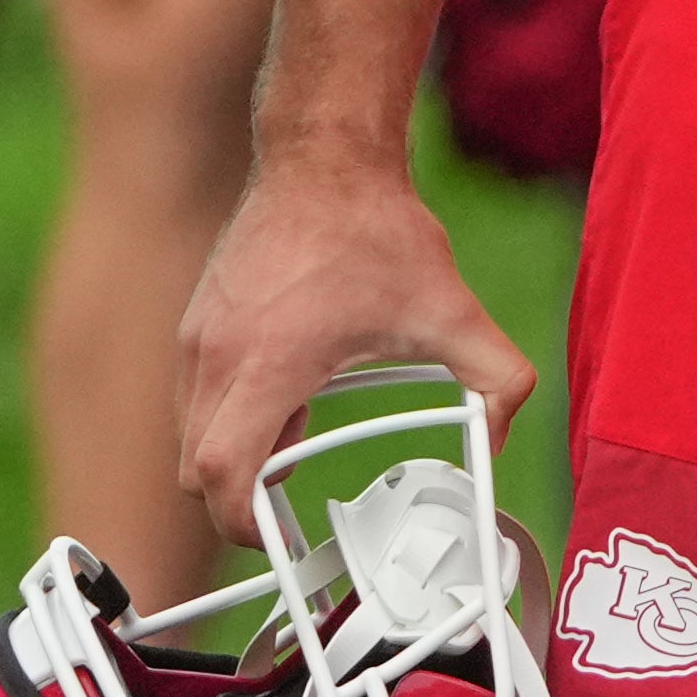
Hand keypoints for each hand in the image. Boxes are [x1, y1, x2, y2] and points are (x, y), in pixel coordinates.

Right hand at [176, 151, 535, 537]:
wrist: (325, 158)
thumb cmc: (376, 231)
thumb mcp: (453, 310)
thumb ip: (496, 378)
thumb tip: (504, 430)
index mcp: (264, 365)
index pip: (220, 473)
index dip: (242, 523)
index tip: (277, 539)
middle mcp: (214, 356)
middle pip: (196, 467)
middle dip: (239, 498)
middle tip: (289, 507)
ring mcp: (197, 338)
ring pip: (193, 431)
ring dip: (236, 453)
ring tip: (299, 445)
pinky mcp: (197, 321)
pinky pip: (197, 395)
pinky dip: (230, 414)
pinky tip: (287, 395)